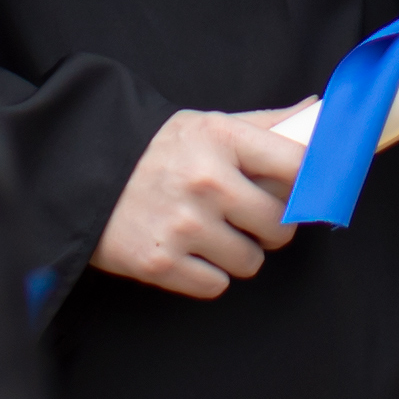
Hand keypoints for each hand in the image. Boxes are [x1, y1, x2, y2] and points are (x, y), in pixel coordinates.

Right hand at [93, 107, 303, 297]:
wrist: (81, 172)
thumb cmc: (156, 150)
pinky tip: (188, 251)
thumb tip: (318, 112)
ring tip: (211, 233)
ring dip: (237, 253)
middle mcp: (206, 181)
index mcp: (221, 138)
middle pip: (280, 224)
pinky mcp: (160, 263)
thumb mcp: (208, 125)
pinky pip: (216, 285)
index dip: (307, 184)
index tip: (301, 193)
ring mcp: (183, 225)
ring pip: (251, 261)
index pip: (297, 165)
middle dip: (271, 227)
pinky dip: (207, 274)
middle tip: (247, 218)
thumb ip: (265, 124)